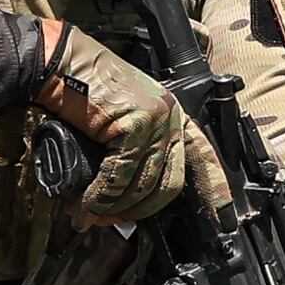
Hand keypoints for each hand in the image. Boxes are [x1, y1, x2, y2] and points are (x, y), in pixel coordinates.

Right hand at [33, 25, 195, 227]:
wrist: (60, 64)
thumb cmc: (83, 90)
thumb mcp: (119, 121)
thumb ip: (131, 153)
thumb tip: (123, 201)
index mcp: (172, 115)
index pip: (203, 157)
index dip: (215, 191)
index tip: (224, 220)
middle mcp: (171, 117)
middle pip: (169, 183)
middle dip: (141, 210)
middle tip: (113, 221)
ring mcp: (155, 120)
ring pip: (141, 185)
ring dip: (113, 208)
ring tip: (90, 215)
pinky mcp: (134, 125)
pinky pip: (118, 176)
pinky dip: (100, 196)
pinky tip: (86, 205)